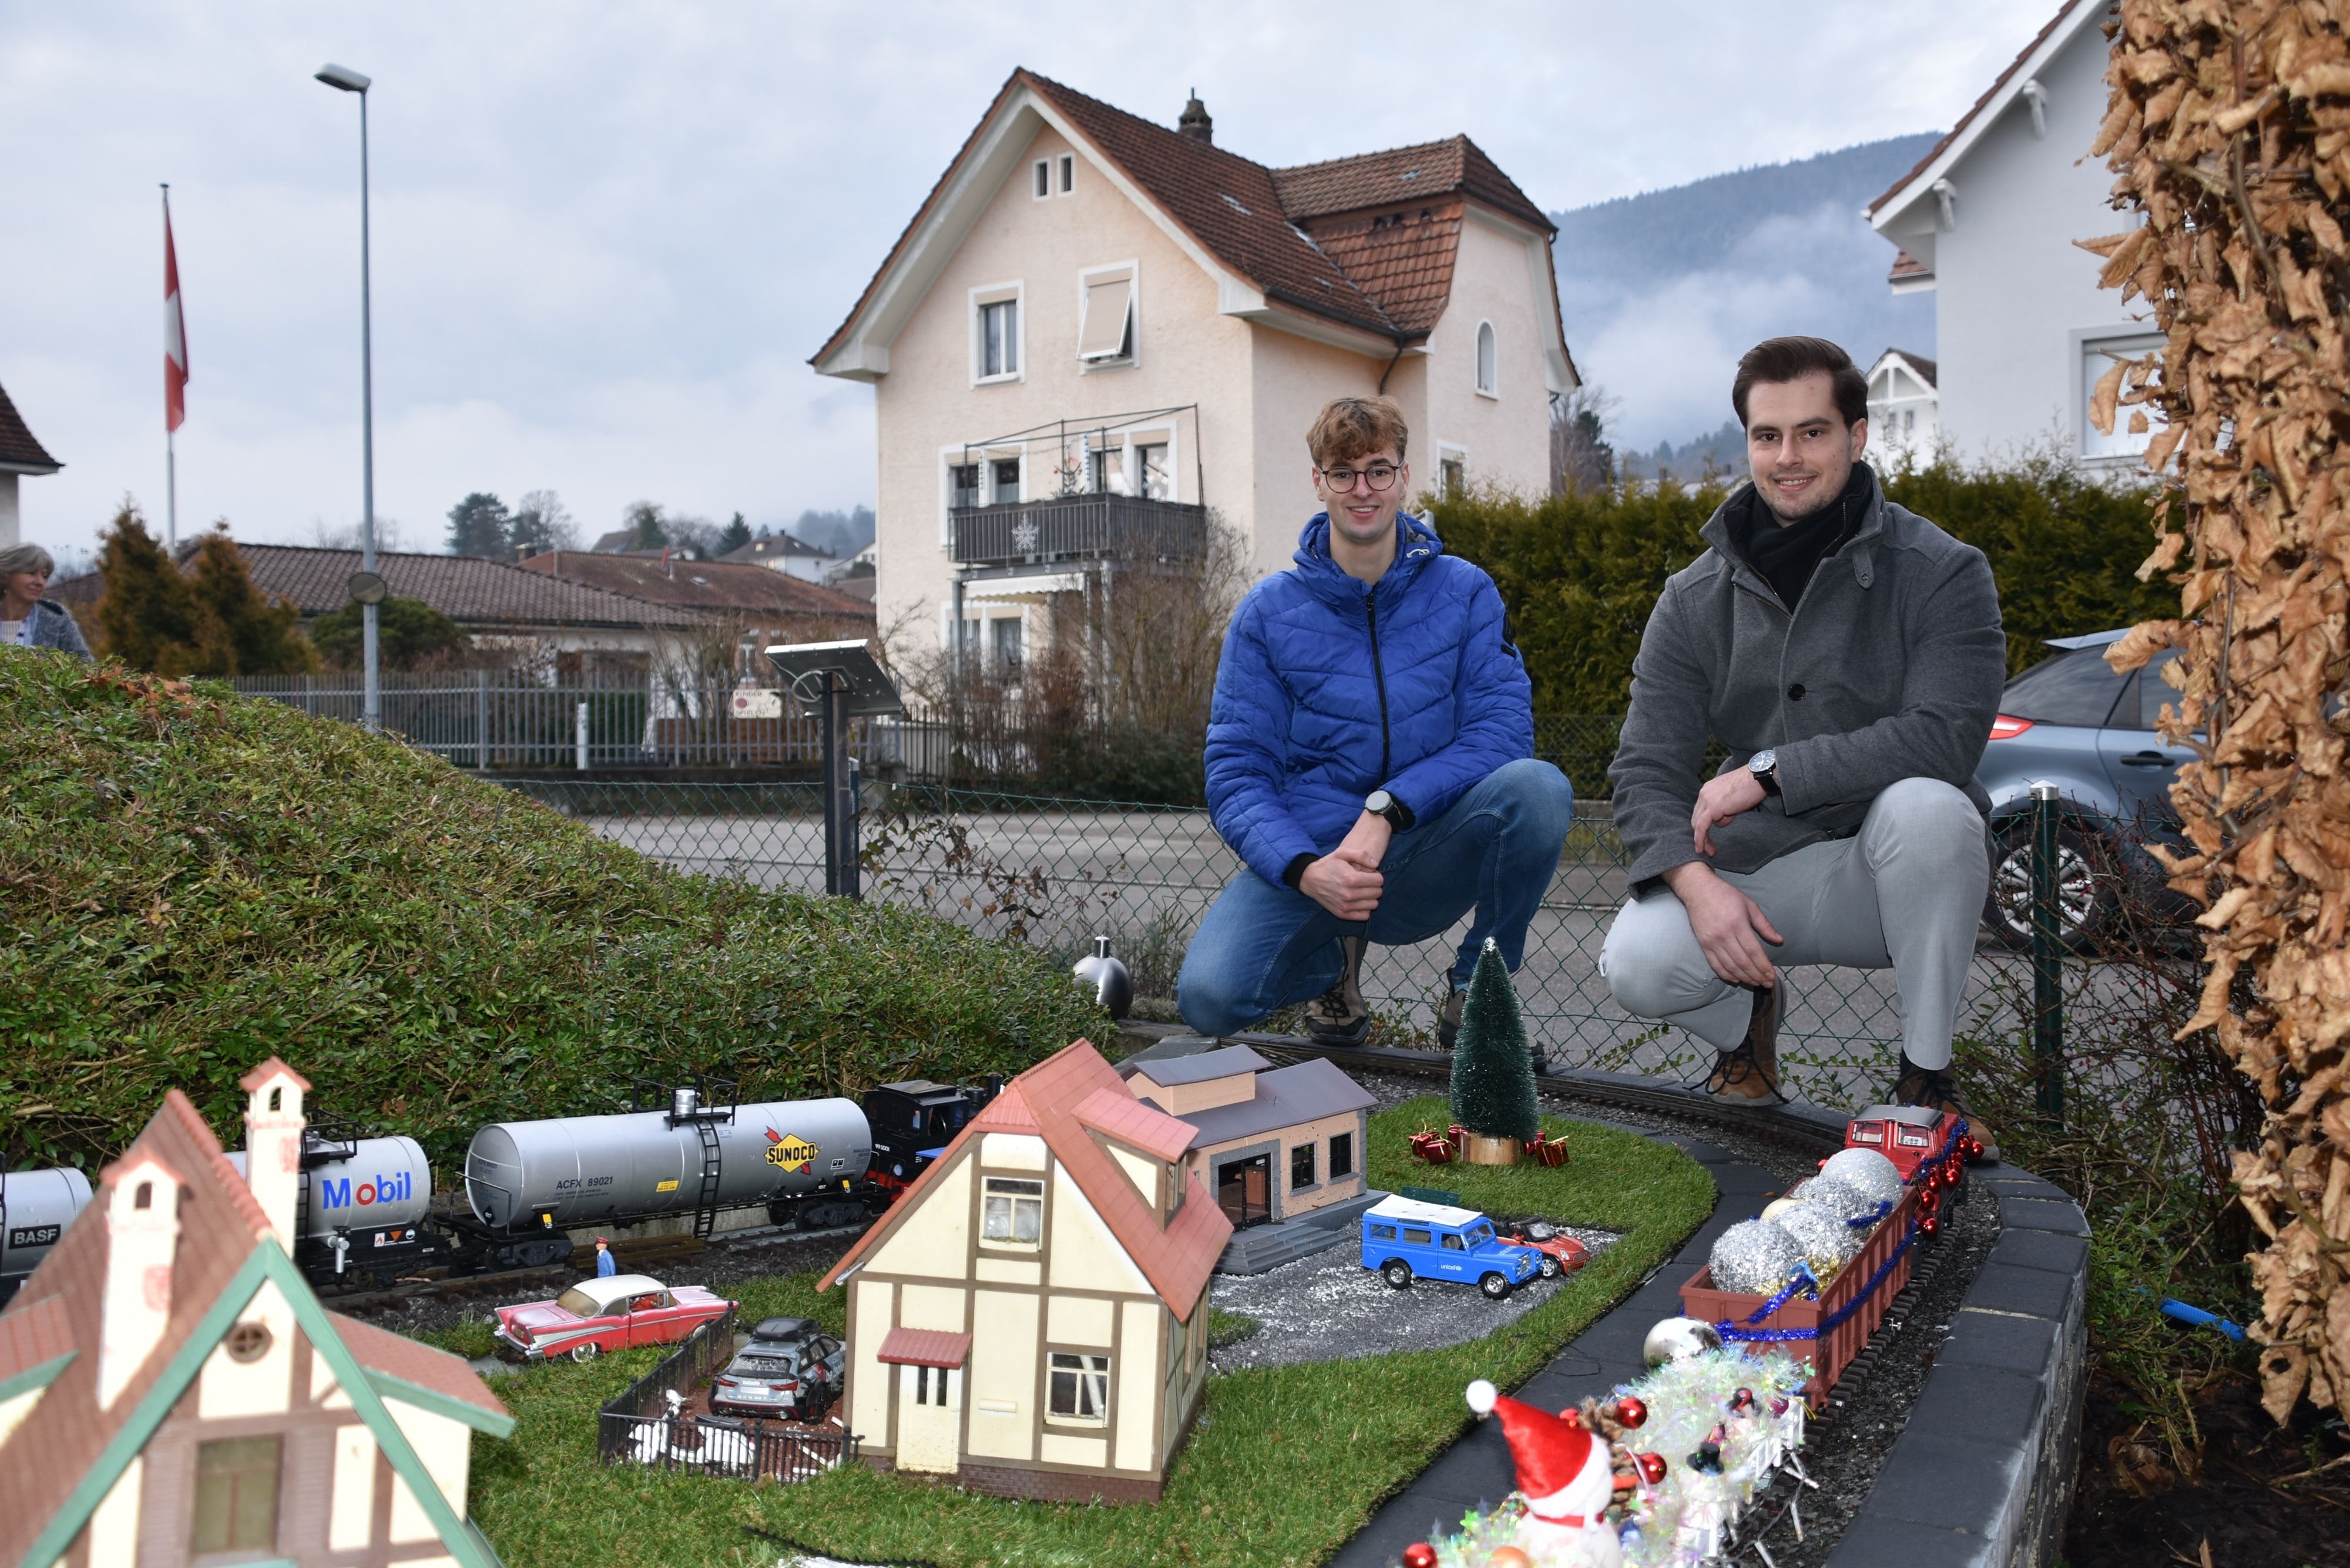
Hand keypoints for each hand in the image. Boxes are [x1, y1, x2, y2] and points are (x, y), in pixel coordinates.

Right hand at [1298, 813, 1389, 921]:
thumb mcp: (1342, 852)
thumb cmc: (1328, 865)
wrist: (1309, 879)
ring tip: (1362, 891)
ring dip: (1371, 897)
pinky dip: (1364, 908)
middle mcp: (1349, 894)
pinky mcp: (1342, 914)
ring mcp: (1346, 906)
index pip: (1379, 880)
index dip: (1376, 875)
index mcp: (1351, 878)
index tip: (1369, 874)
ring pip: (1373, 905)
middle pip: (1378, 893)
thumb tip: (1376, 864)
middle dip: (1374, 886)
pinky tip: (1358, 900)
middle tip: (1366, 882)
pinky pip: (1365, 915)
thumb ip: (1362, 855)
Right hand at [1661, 862, 1784, 986]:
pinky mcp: (1703, 945)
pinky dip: (1726, 974)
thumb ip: (1764, 924)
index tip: (1772, 975)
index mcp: (1738, 924)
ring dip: (1744, 977)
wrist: (1698, 890)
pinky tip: (1736, 979)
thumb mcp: (1749, 905)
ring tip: (1755, 983)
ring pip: (1730, 966)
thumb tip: (1779, 940)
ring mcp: (1712, 941)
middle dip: (1757, 975)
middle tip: (1767, 983)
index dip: (1764, 966)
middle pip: (1743, 962)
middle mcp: (1724, 935)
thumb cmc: (1726, 895)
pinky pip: (1715, 964)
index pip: (1753, 951)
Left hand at [1691, 768, 1766, 855]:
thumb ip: (1725, 806)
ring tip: (1711, 851)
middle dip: (1701, 835)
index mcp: (1708, 789)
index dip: (1702, 826)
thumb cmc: (1751, 786)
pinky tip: (1702, 848)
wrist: (1759, 777)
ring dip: (1703, 839)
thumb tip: (1723, 817)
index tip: (1707, 838)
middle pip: (1697, 818)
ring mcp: (1707, 799)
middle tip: (1708, 848)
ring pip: (1698, 823)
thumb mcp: (1733, 797)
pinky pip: (1701, 826)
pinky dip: (1700, 838)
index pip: (1700, 811)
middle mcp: (1704, 793)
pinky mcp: (1713, 807)